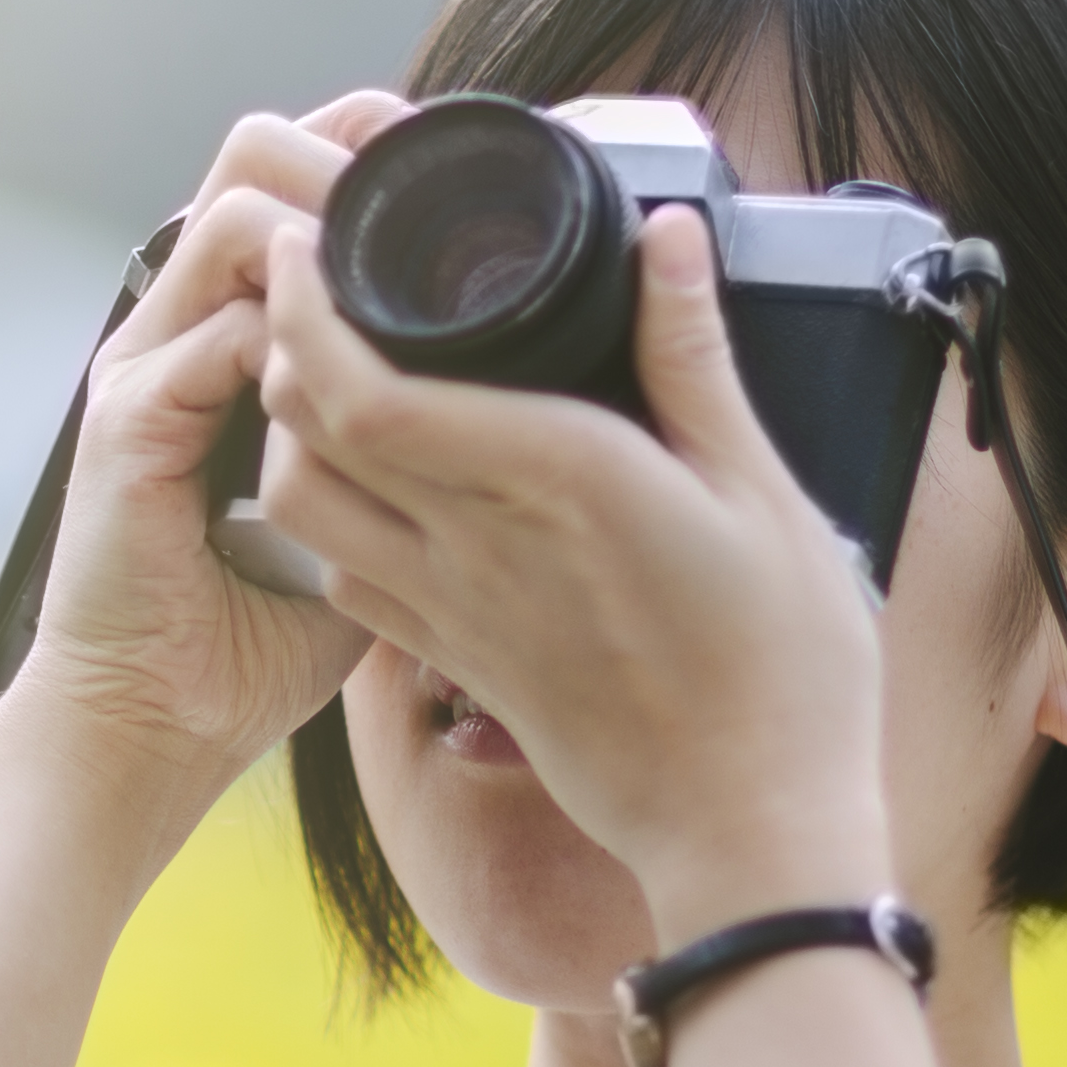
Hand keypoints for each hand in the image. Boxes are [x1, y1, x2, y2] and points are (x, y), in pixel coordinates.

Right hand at [0, 96, 402, 838]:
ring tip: (407, 250)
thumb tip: (534, 411)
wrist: (150, 728)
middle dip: (346, 149)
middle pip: (250, 157)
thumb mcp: (368, 520)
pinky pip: (214, 334)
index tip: (456, 171)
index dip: (366, 156)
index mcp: (226, 339)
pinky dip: (290, 330)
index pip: (288, 187)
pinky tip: (361, 355)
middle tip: (435, 176)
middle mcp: (179, 332)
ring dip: (327, 217)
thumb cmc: (251, 640)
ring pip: (231, 213)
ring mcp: (147, 368)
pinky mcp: (129, 426)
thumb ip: (418, 447)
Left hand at [248, 203, 897, 922]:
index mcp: (557, 480)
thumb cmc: (782, 667)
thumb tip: (662, 232)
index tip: (306, 241)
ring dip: (289, 432)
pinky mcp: (452, 658)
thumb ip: (693, 357)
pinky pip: (346, 574)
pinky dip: (325, 513)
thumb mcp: (763, 493)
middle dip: (285, 343)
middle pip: (314, 432)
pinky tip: (367, 477)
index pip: (371, 391)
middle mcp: (481, 543)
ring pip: (304, 506)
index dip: (310, 312)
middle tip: (308, 280)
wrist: (748, 834)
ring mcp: (454, 609)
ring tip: (327, 371)